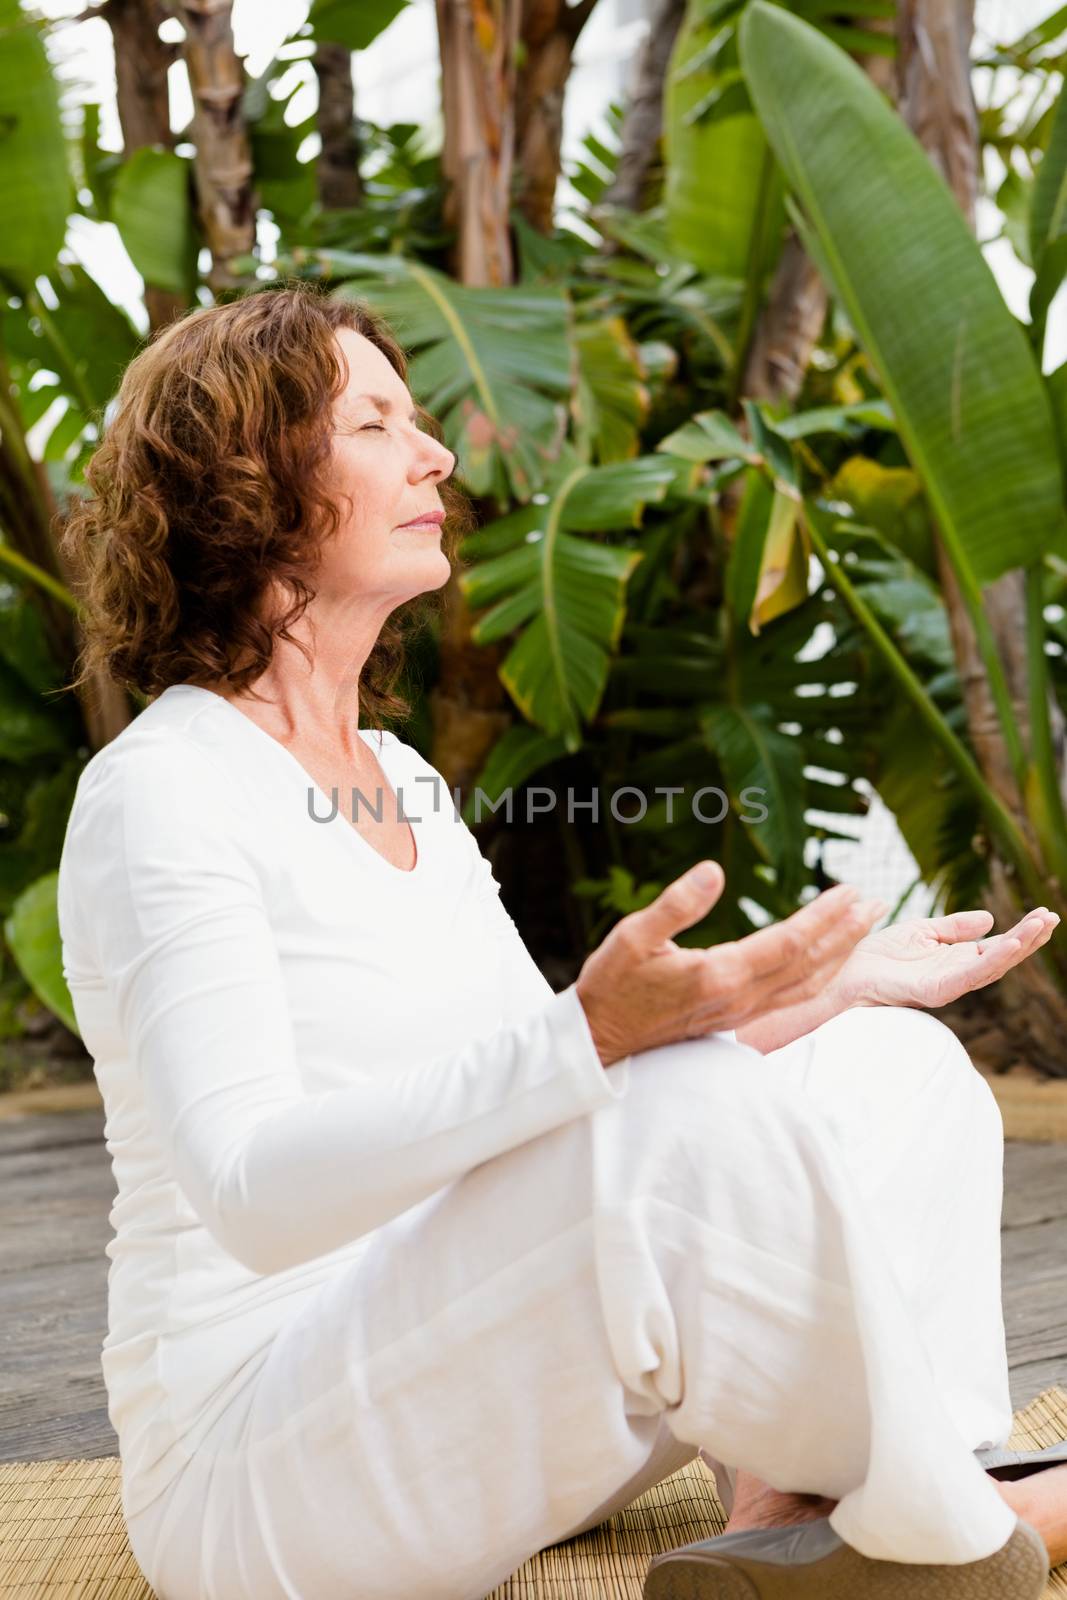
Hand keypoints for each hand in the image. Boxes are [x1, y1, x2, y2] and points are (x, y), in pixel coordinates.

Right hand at [575, 861, 885, 1067]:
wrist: (600, 1038)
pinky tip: (828, 964)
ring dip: (841, 955)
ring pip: (807, 985)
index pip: (789, 942)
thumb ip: (676, 904)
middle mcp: (739, 998)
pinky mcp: (736, 1019)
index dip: (824, 916)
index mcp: (720, 975)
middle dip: (847, 932)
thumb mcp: (633, 935)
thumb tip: (713, 871)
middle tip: (877, 902)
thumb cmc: (613, 983)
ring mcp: (741, 1013)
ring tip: (864, 928)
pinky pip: (793, 998)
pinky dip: (820, 977)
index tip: (851, 891)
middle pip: (809, 964)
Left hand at [836, 904, 1061, 1010]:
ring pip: (992, 966)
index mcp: (956, 960)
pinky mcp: (934, 990)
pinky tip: (1010, 944)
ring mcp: (948, 984)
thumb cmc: (879, 958)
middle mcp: (957, 974)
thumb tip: (989, 918)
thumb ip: (954, 927)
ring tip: (1040, 926)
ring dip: (1018, 946)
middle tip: (1053, 918)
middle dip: (1029, 939)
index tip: (1044, 914)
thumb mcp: (921, 932)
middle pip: (1002, 957)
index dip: (1021, 932)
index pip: (997, 946)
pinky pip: (969, 976)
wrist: (846, 975)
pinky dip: (991, 960)